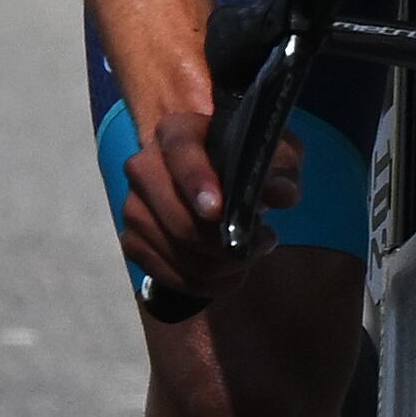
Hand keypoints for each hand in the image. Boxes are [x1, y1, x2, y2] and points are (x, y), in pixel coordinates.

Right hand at [114, 83, 303, 300]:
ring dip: (219, 266)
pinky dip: (203, 284)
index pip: (181, 153)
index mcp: (176, 132)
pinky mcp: (133, 240)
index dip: (196, 182)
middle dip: (222, 242)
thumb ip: (282, 169)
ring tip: (251, 256)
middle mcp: (143, 167)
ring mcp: (134, 206)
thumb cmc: (244, 158)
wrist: (212, 170)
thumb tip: (281, 194)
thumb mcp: (274, 152)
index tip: (217, 212)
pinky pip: (165, 274)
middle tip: (263, 242)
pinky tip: (230, 276)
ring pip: (174, 250)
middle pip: (176, 217)